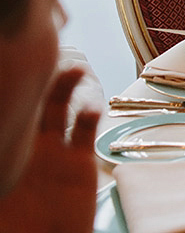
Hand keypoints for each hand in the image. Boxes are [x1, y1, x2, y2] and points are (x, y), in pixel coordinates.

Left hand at [0, 69, 100, 232]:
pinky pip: (85, 132)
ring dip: (67, 87)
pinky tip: (92, 108)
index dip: (9, 88)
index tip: (11, 63)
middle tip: (44, 53)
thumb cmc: (16, 224)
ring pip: (59, 108)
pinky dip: (91, 116)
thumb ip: (3, 157)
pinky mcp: (80, 162)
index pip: (6, 111)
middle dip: (36, 77)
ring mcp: (55, 151)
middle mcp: (28, 145)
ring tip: (74, 70)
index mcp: (6, 150)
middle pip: (31, 101)